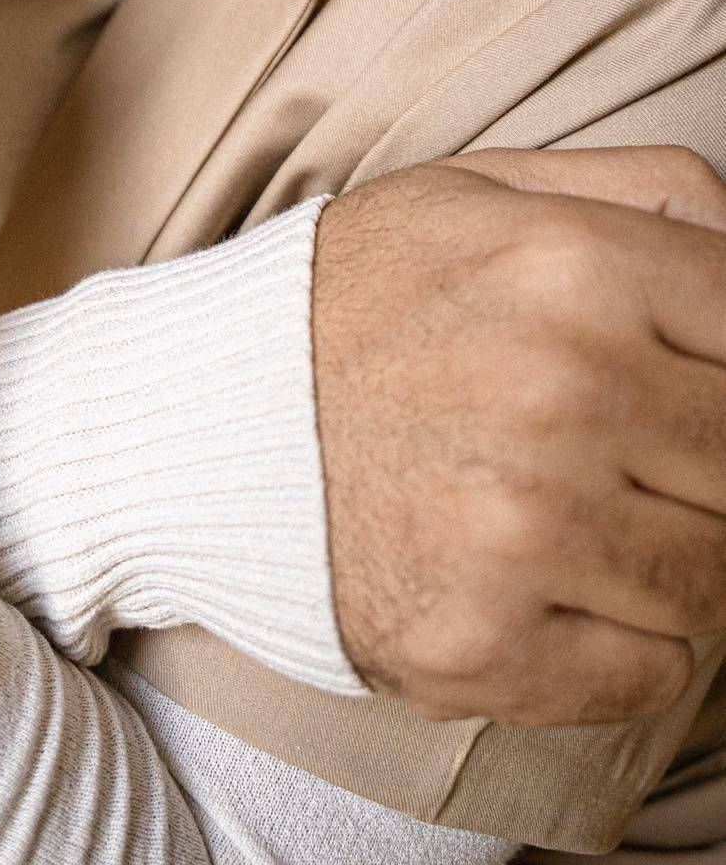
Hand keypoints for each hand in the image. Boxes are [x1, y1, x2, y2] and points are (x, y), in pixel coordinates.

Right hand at [314, 145, 725, 726]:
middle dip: (701, 465)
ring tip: (568, 515)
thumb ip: (639, 188)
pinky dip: (617, 645)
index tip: (686, 387)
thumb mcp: (477, 189)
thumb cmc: (351, 297)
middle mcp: (559, 391)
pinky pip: (653, 675)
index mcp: (571, 265)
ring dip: (664, 559)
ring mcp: (521, 528)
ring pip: (714, 582)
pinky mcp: (480, 642)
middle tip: (623, 454)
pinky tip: (536, 584)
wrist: (190, 415)